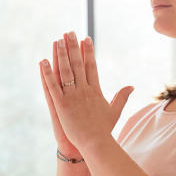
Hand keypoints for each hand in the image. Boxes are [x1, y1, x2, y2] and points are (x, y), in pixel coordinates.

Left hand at [39, 32, 133, 152]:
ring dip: (60, 55)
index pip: (91, 67)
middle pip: (77, 65)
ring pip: (65, 72)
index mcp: (95, 91)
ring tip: (58, 40)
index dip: (88, 52)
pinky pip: (53, 86)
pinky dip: (48, 74)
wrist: (96, 143)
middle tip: (70, 32)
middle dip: (73, 47)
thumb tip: (132, 86)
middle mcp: (84, 91)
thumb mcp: (115, 111)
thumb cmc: (105, 129)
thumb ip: (122, 97)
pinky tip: (43, 61)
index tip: (86, 39)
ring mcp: (72, 97)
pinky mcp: (62, 105)